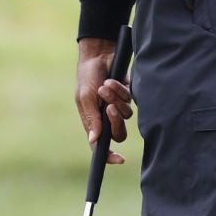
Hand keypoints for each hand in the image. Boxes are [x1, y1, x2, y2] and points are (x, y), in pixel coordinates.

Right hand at [75, 38, 133, 164]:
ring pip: (126, 115)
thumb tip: (94, 141)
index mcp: (93, 122)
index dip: (109, 156)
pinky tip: (111, 81)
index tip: (119, 159)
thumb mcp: (85, 97)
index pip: (101, 146)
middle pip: (119, 133)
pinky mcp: (127, 96)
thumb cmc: (87, 77)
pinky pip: (130, 100)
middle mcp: (107, 117)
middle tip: (109, 108)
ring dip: (115, 100)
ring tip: (105, 86)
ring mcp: (118, 106)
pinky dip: (120, 91)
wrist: (98, 55)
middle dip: (116, 122)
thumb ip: (92, 119)